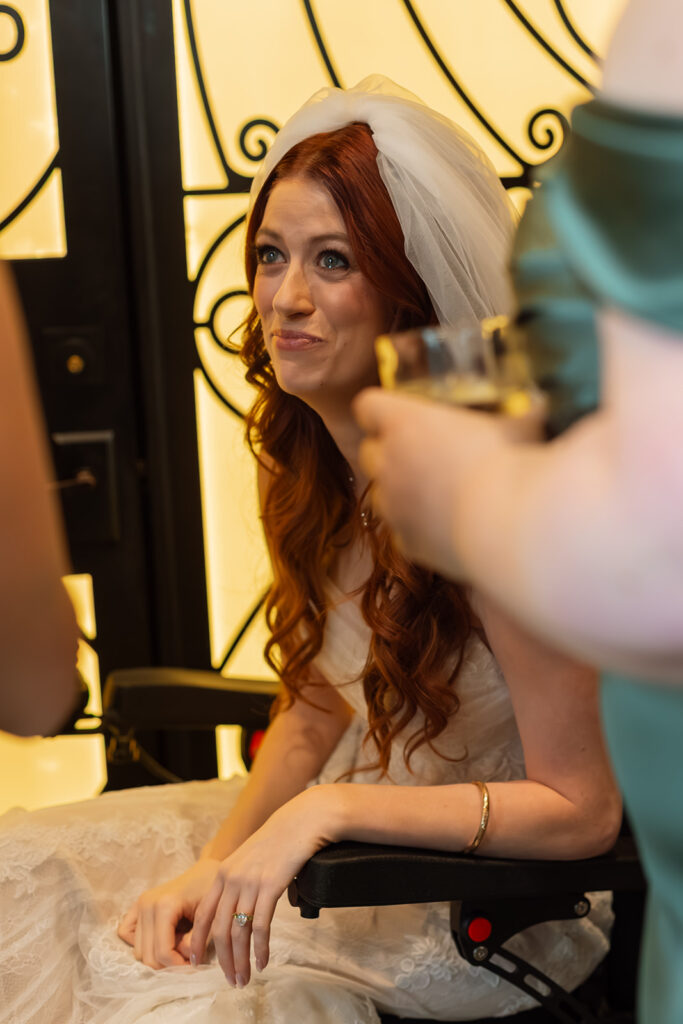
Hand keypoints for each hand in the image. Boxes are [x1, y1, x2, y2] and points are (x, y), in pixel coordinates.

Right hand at [117, 857, 221, 967]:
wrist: (204, 871)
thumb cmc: (209, 891)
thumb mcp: (208, 917)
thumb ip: (194, 941)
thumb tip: (185, 961)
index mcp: (165, 905)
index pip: (162, 952)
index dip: (178, 966)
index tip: (194, 966)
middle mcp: (147, 904)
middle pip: (148, 956)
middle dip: (169, 963)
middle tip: (188, 955)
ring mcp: (139, 904)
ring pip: (138, 951)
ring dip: (157, 954)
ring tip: (178, 942)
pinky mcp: (136, 906)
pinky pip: (126, 933)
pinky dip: (140, 943)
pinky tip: (159, 939)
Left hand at [190, 786, 334, 987]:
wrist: (301, 822)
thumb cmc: (278, 840)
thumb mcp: (249, 858)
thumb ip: (238, 880)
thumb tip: (237, 908)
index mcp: (222, 873)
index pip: (203, 914)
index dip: (198, 940)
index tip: (196, 962)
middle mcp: (231, 879)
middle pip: (219, 929)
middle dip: (222, 960)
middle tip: (229, 980)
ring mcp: (250, 883)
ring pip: (239, 932)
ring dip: (241, 960)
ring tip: (244, 978)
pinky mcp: (270, 886)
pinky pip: (261, 926)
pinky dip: (261, 948)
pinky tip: (263, 961)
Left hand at [353, 388, 543, 578]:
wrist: (514, 527)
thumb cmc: (513, 463)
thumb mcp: (520, 427)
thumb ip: (520, 415)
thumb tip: (538, 407)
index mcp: (406, 423)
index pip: (367, 406)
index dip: (380, 410)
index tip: (399, 413)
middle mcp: (389, 463)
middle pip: (367, 451)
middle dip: (387, 451)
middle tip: (421, 454)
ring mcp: (393, 507)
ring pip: (379, 494)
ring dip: (399, 491)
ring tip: (435, 493)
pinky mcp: (406, 543)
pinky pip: (400, 531)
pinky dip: (416, 528)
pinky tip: (446, 527)